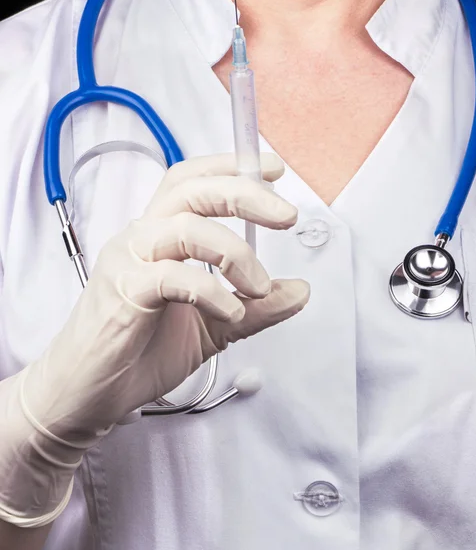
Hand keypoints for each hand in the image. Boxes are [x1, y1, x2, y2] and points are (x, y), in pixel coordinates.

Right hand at [0, 153, 309, 525]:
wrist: (89, 393)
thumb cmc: (140, 350)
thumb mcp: (214, 325)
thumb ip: (256, 306)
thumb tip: (299, 290)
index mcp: (159, 236)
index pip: (191, 182)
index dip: (230, 168)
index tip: (272, 169)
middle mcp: (142, 239)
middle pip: (191, 192)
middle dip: (243, 193)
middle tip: (285, 214)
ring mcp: (128, 263)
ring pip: (184, 228)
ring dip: (234, 253)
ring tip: (260, 286)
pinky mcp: (123, 294)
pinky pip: (172, 277)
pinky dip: (211, 290)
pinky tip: (232, 310)